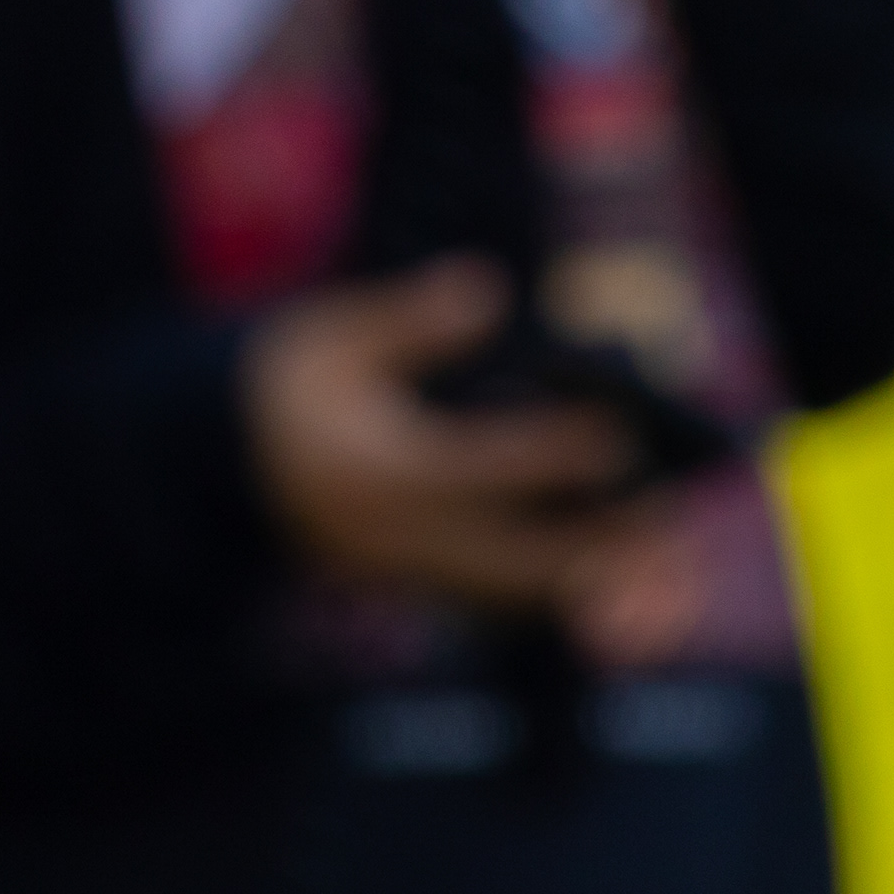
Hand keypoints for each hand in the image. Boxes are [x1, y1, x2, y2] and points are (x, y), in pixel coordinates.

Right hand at [243, 258, 647, 605]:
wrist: (219, 471)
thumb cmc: (285, 388)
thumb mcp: (329, 336)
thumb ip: (411, 319)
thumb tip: (489, 290)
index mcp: (381, 468)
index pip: (486, 466)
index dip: (559, 453)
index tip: (624, 431)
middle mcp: (403, 535)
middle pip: (522, 558)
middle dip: (605, 541)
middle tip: (674, 512)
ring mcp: (413, 572)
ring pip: (520, 595)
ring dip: (595, 577)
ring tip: (668, 555)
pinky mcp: (420, 587)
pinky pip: (503, 604)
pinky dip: (560, 593)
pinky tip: (613, 574)